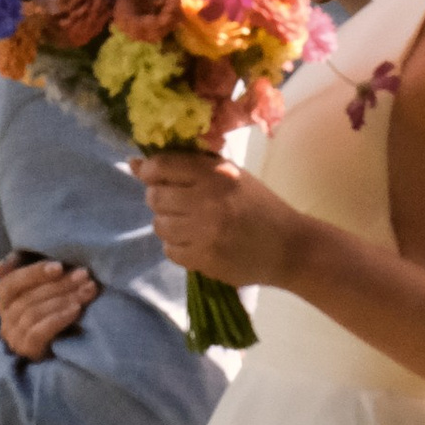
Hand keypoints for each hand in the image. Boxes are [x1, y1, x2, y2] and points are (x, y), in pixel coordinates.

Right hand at [0, 254, 97, 359]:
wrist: (65, 345)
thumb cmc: (52, 306)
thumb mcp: (41, 283)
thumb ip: (24, 269)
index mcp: (5, 298)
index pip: (10, 282)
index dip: (33, 273)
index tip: (59, 266)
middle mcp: (5, 317)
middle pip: (27, 298)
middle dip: (59, 284)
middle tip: (84, 275)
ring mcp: (15, 336)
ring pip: (34, 313)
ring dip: (63, 299)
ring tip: (87, 291)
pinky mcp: (28, 350)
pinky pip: (38, 333)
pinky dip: (58, 319)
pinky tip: (76, 310)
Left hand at [131, 147, 306, 291]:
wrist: (288, 247)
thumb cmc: (259, 205)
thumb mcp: (231, 175)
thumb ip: (189, 165)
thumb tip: (136, 164)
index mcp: (216, 174)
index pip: (163, 166)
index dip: (148, 169)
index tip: (148, 173)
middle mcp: (208, 202)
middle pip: (155, 197)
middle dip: (158, 197)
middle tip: (175, 201)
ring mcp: (205, 233)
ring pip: (159, 225)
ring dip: (168, 223)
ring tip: (189, 223)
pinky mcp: (204, 260)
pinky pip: (170, 251)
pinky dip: (177, 246)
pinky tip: (196, 241)